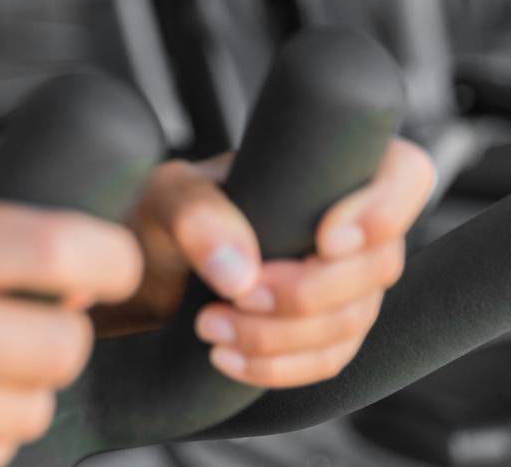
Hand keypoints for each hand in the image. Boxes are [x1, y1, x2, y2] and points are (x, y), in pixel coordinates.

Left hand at [94, 138, 435, 387]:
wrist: (137, 272)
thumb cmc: (158, 215)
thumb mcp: (164, 196)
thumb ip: (197, 215)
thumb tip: (241, 272)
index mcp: (321, 171)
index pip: (402, 174)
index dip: (384, 209)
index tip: (325, 239)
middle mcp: (342, 224)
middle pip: (379, 264)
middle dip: (308, 291)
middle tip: (237, 295)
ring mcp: (341, 282)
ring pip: (354, 320)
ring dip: (283, 336)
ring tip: (209, 326)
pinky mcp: (322, 331)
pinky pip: (330, 360)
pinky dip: (279, 367)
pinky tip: (226, 358)